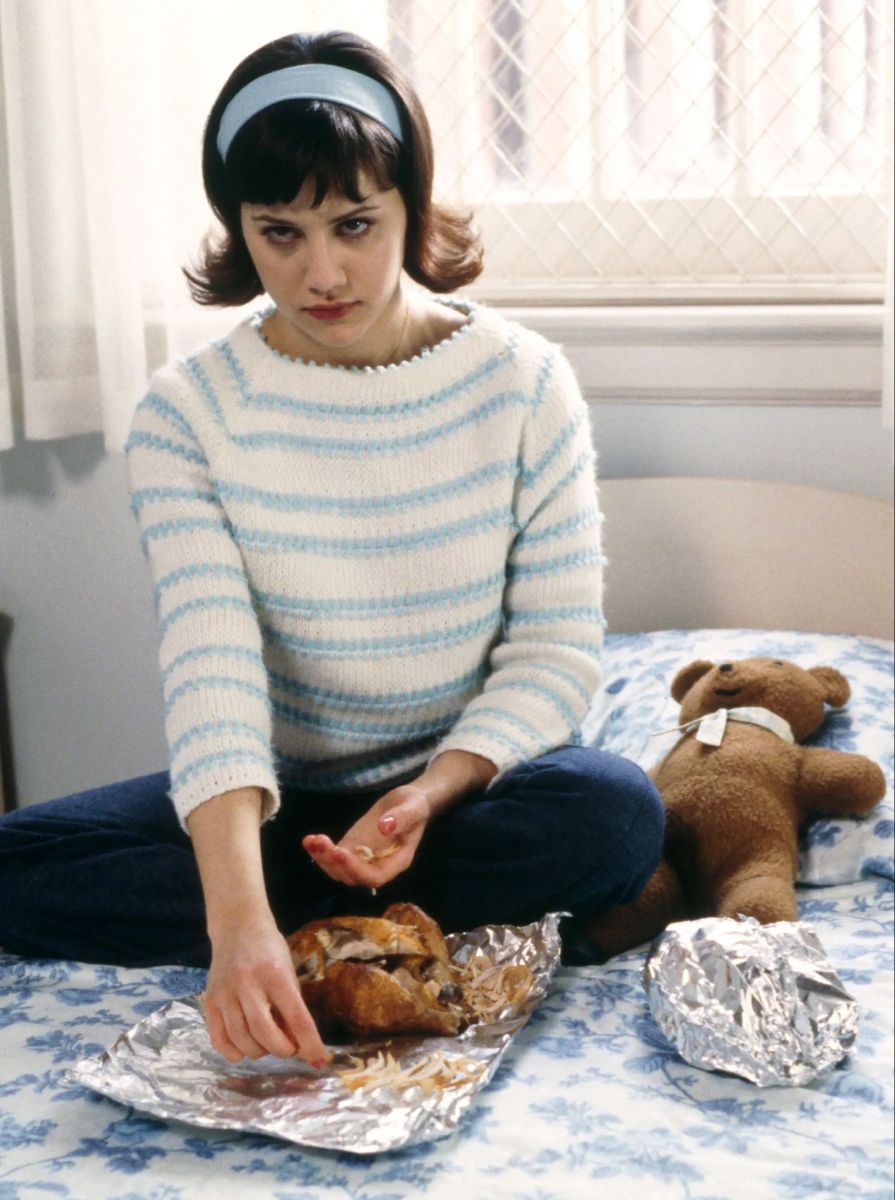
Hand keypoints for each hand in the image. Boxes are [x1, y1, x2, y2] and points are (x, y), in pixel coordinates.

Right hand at [203, 916, 327, 1065]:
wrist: (237, 927)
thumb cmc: (270, 950)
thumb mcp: (288, 973)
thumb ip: (292, 1008)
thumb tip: (300, 1046)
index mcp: (275, 974)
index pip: (296, 1017)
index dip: (309, 1043)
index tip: (319, 1060)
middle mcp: (248, 983)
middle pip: (265, 1032)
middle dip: (282, 1050)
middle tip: (289, 1049)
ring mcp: (225, 993)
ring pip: (242, 1040)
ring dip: (260, 1052)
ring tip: (268, 1044)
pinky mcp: (209, 1001)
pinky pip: (219, 1040)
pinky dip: (235, 1052)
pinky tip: (245, 1047)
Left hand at [302, 783, 432, 889]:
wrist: (408, 801)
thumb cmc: (415, 805)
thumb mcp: (414, 807)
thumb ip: (402, 818)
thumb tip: (384, 826)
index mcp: (397, 861)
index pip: (375, 876)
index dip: (357, 869)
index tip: (341, 852)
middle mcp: (378, 865)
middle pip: (353, 877)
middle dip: (334, 863)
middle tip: (321, 843)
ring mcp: (363, 858)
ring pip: (339, 870)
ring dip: (323, 859)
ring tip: (312, 841)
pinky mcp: (352, 848)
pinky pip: (334, 857)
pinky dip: (321, 851)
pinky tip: (309, 839)